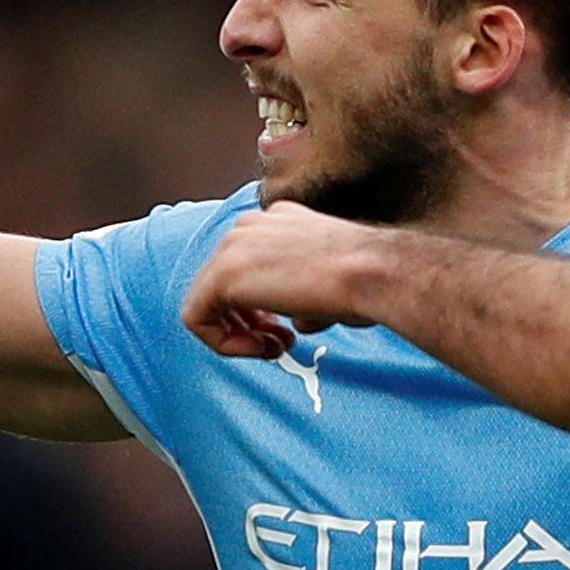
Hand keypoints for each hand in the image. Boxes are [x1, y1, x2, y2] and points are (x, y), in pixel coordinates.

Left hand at [180, 200, 395, 354]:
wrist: (372, 273)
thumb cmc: (366, 279)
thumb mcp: (329, 283)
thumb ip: (302, 297)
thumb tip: (299, 320)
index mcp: (277, 220)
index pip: (249, 267)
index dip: (263, 307)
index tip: (287, 329)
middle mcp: (250, 225)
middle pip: (224, 283)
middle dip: (249, 322)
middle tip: (280, 343)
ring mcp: (232, 246)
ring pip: (207, 301)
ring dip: (238, 334)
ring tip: (273, 349)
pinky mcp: (222, 275)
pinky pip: (196, 319)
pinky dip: (223, 343)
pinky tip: (258, 349)